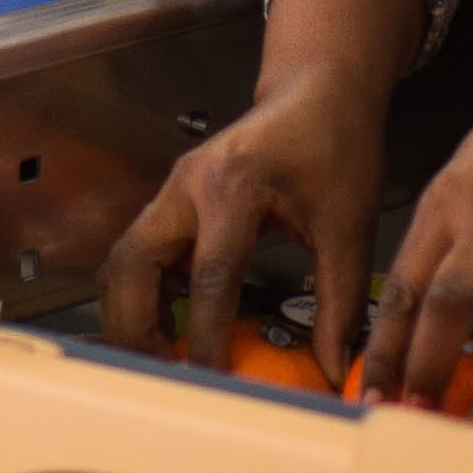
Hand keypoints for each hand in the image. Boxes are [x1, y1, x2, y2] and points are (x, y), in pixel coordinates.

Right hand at [98, 59, 385, 382]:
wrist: (320, 91)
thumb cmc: (336, 143)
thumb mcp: (349, 222)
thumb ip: (339, 299)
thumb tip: (333, 365)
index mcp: (235, 184)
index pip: (210, 276)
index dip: (208, 337)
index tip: (215, 382)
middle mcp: (190, 184)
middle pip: (132, 264)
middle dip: (137, 327)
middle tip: (169, 372)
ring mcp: (175, 188)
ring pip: (123, 259)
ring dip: (132, 311)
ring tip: (167, 355)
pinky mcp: (174, 199)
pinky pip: (138, 252)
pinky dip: (143, 292)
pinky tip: (173, 323)